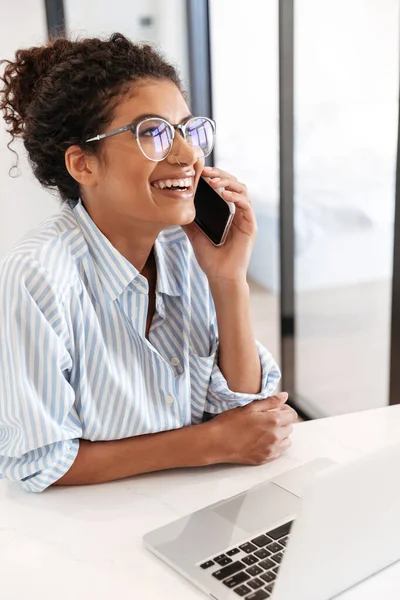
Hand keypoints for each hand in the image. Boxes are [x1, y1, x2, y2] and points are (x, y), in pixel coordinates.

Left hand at [182, 166, 256, 283]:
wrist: (220, 277)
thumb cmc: (210, 259)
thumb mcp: (194, 235)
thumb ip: (189, 220)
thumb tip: (176, 206)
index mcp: (227, 213)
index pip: (224, 187)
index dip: (214, 176)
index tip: (200, 171)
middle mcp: (238, 213)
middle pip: (234, 184)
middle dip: (220, 174)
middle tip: (206, 171)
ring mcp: (245, 219)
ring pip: (242, 190)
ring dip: (228, 182)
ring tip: (214, 182)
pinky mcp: (250, 226)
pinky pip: (246, 206)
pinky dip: (236, 197)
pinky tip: (225, 195)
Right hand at [209, 393, 296, 465]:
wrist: (216, 443)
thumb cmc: (229, 423)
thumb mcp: (249, 406)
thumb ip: (270, 401)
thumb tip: (284, 397)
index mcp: (273, 421)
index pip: (292, 415)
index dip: (285, 410)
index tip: (277, 409)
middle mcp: (275, 436)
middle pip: (290, 427)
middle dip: (282, 421)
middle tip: (268, 418)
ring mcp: (271, 449)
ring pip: (286, 441)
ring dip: (280, 434)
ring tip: (265, 430)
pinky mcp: (265, 459)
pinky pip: (279, 452)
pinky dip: (275, 446)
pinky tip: (262, 440)